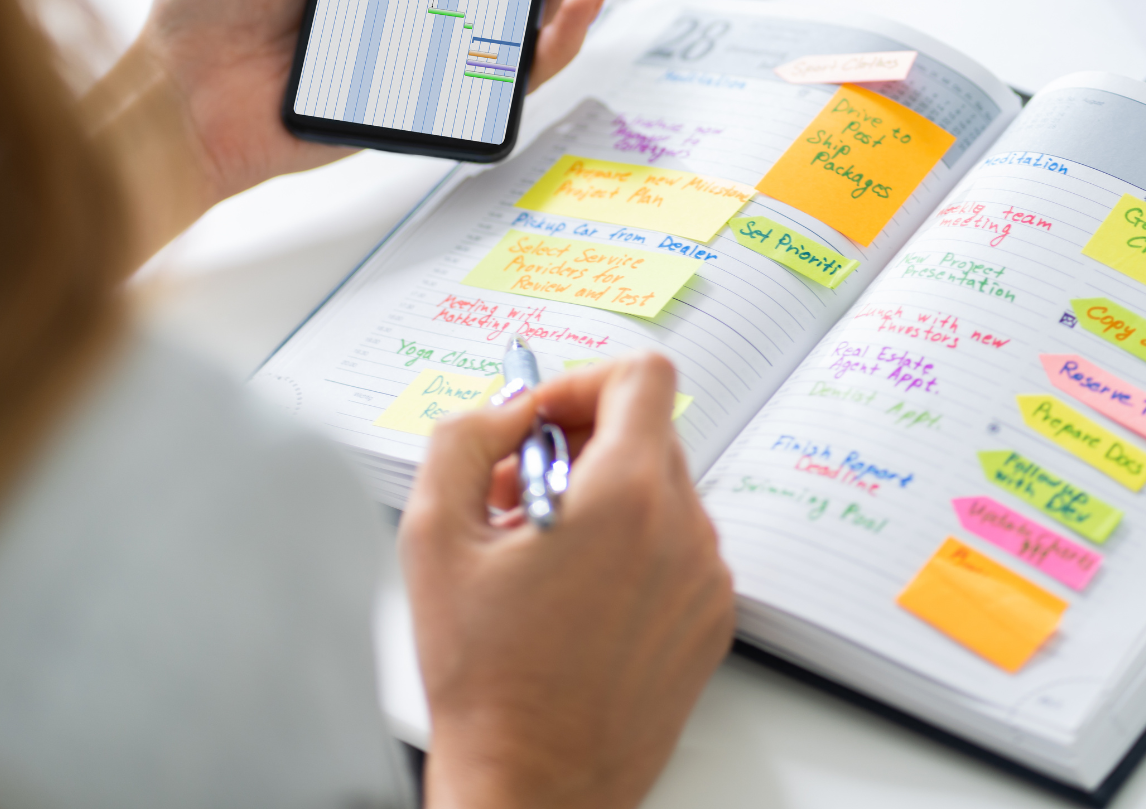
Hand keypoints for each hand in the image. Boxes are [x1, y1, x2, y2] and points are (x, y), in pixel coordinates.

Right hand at [400, 354, 735, 808]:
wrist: (533, 784)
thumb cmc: (486, 679)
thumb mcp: (435, 536)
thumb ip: (465, 440)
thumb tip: (507, 410)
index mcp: (627, 497)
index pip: (643, 377)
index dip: (582, 383)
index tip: (541, 421)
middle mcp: (684, 531)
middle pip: (649, 431)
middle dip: (580, 442)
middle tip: (518, 492)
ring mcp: (706, 579)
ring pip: (662, 490)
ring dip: (603, 496)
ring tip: (540, 553)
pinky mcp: (710, 620)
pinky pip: (678, 546)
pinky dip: (631, 547)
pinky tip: (574, 593)